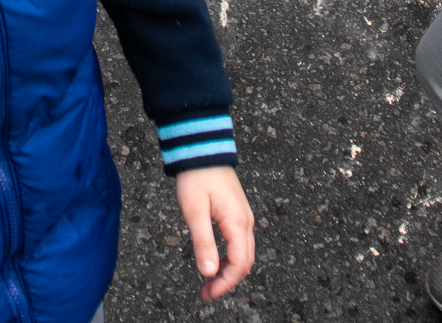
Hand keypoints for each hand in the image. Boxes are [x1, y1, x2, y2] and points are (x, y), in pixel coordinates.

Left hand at [174, 169, 255, 298]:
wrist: (204, 148)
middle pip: (245, 262)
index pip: (239, 264)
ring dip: (229, 271)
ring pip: (244, 253)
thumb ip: (203, 243)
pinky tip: (216, 261)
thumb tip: (209, 273)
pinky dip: (231, 258)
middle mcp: (246, 221)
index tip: (207, 294)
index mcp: (238, 223)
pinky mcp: (238, 213)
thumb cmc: (197, 177)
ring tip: (208, 281)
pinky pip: (241, 243)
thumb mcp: (194, 211)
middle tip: (205, 293)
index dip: (225, 284)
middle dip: (228, 281)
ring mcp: (244, 217)